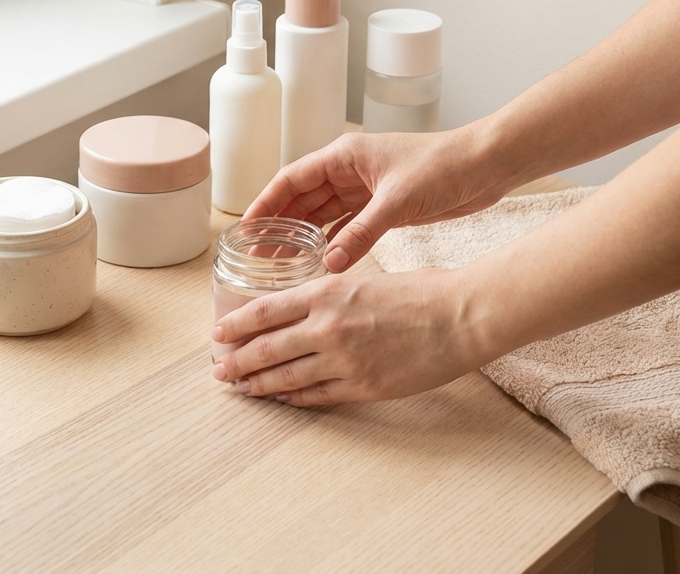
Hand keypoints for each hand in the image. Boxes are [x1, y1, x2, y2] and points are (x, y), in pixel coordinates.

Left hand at [209, 268, 492, 405]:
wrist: (461, 317)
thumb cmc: (420, 292)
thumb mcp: (364, 280)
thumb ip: (330, 296)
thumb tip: (304, 310)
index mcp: (326, 292)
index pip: (265, 310)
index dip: (236, 325)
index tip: (218, 334)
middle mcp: (327, 326)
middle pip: (266, 348)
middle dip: (236, 361)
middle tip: (218, 371)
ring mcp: (343, 360)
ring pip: (286, 377)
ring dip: (259, 385)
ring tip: (241, 389)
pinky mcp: (362, 386)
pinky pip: (317, 395)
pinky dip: (294, 398)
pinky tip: (281, 399)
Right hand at [243, 128, 512, 272]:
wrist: (487, 166)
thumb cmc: (443, 166)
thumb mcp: (397, 201)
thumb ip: (361, 233)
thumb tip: (328, 263)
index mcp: (344, 156)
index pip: (292, 179)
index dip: (266, 203)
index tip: (246, 228)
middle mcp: (350, 172)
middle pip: (303, 200)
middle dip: (280, 226)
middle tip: (258, 257)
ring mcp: (366, 190)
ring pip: (324, 216)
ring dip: (304, 238)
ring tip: (281, 265)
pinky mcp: (384, 207)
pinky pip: (348, 227)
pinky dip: (334, 244)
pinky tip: (321, 263)